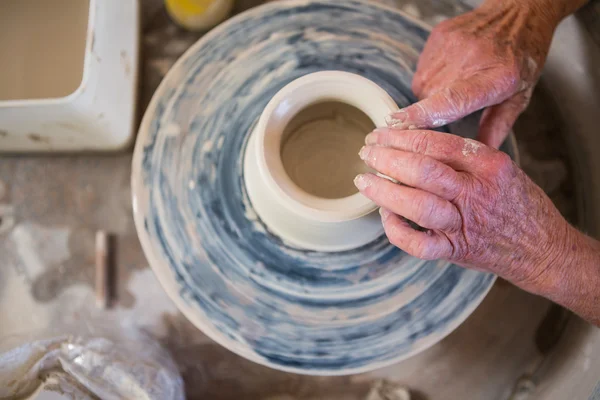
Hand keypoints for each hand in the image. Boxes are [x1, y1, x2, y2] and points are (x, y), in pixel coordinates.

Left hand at [354, 128, 572, 287]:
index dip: (402, 137)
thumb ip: (464, 157)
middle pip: (423, 170)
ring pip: (417, 204)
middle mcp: (476, 192)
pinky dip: (396, 230)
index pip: (437, 143)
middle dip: (386, 159)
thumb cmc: (517, 204)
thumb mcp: (501, 168)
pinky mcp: (456, 250)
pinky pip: (419, 244)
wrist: (543, 248)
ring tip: (364, 180)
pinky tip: (385, 216)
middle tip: (366, 153)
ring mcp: (465, 224)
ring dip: (384, 191)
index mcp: (489, 165)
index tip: (381, 134)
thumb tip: (414, 144)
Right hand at [388, 0, 561, 147]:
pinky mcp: (438, 37)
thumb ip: (497, 127)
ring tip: (457, 82)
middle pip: (432, 99)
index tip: (399, 123)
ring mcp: (451, 45)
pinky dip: (432, 76)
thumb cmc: (521, 57)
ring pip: (423, 86)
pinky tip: (451, 68)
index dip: (425, 113)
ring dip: (433, 93)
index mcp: (496, 79)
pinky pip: (422, 70)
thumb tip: (480, 156)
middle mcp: (470, 60)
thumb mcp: (519, 97)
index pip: (454, 99)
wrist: (517, 13)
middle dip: (435, 111)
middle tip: (457, 105)